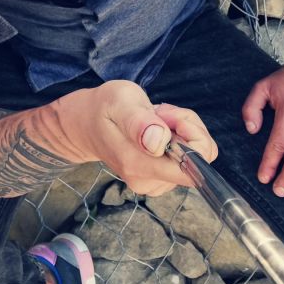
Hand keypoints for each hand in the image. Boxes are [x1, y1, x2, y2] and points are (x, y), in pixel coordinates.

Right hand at [83, 81, 217, 196]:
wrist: (87, 123)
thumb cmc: (104, 107)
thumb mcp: (118, 101)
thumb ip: (138, 121)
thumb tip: (158, 143)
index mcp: (138, 166)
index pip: (192, 169)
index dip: (192, 138)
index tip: (168, 116)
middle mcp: (148, 182)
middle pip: (197, 160)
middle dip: (185, 128)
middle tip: (158, 112)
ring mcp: (154, 183)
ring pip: (194, 158)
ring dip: (182, 131)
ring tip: (153, 118)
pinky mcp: (160, 179)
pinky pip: (188, 159)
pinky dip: (180, 138)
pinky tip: (157, 128)